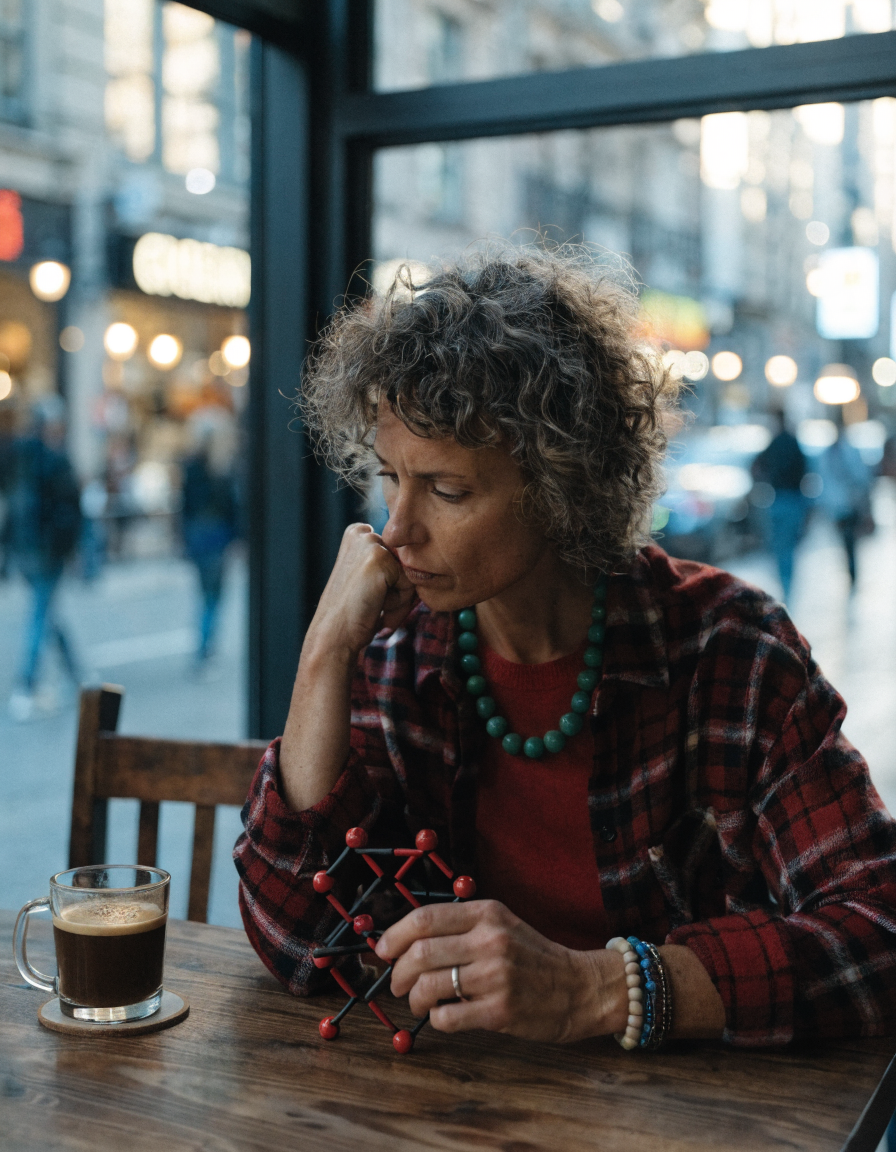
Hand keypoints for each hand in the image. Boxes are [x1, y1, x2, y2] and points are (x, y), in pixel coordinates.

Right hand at [307, 523, 416, 657]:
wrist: (335, 635)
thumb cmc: (355, 613)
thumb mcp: (370, 580)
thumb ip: (392, 565)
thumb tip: (422, 565)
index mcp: (357, 534)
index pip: (400, 556)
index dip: (392, 584)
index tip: (372, 597)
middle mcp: (363, 533)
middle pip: (406, 563)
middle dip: (398, 591)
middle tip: (374, 606)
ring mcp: (370, 543)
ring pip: (410, 573)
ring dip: (400, 599)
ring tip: (375, 607)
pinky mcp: (378, 557)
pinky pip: (410, 582)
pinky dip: (400, 602)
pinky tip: (376, 607)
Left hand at [374, 900, 628, 1043]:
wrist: (580, 987)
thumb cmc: (532, 957)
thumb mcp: (500, 925)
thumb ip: (459, 926)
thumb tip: (403, 939)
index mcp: (487, 913)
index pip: (424, 918)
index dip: (394, 935)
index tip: (382, 950)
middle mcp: (490, 941)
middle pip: (420, 953)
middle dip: (397, 973)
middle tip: (396, 984)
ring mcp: (495, 977)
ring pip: (428, 986)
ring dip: (413, 999)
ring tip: (418, 1002)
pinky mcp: (500, 1011)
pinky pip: (447, 1018)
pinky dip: (436, 1019)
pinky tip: (444, 1015)